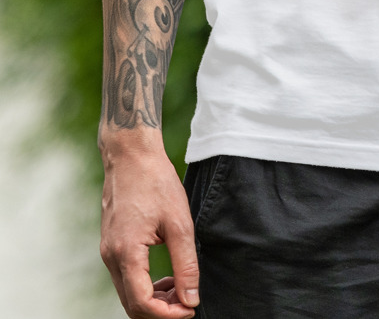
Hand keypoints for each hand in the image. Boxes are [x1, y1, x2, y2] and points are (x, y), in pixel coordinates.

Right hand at [100, 144, 199, 318]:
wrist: (131, 155)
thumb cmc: (156, 182)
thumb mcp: (179, 223)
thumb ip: (185, 264)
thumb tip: (191, 298)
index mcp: (126, 253)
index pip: (142, 304)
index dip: (167, 315)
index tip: (190, 310)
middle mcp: (111, 257)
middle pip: (132, 305)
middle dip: (161, 311)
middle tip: (188, 303)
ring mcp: (107, 252)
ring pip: (127, 293)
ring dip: (154, 299)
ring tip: (181, 289)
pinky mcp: (111, 245)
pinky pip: (125, 278)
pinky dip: (144, 285)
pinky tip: (166, 276)